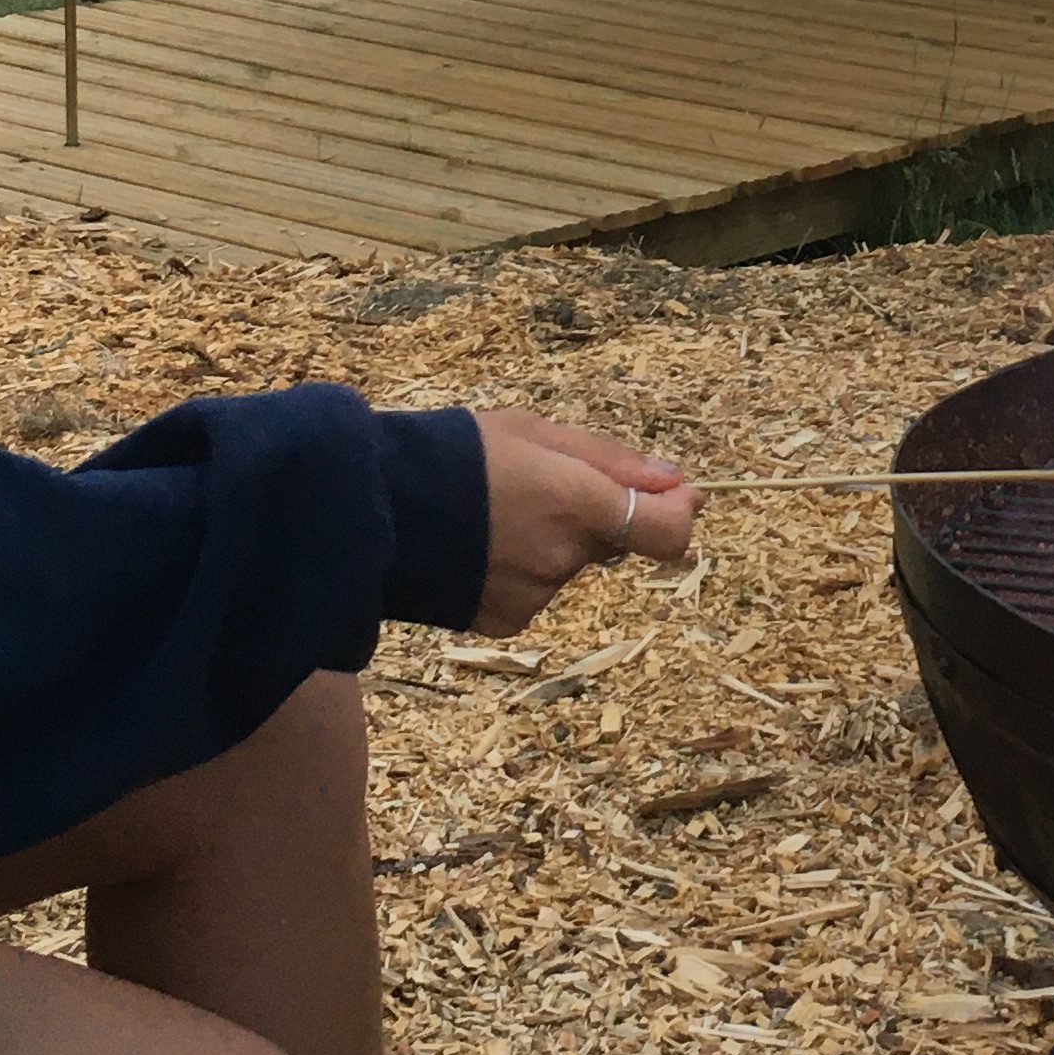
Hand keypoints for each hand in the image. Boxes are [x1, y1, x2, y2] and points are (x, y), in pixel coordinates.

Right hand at [471, 410, 696, 636]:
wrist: (372, 508)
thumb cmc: (456, 454)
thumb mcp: (536, 433)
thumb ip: (613, 461)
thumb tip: (676, 481)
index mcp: (579, 505)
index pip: (668, 534)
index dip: (681, 515)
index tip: (681, 495)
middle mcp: (564, 560)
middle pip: (612, 542)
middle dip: (596, 516)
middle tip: (543, 485)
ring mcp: (534, 597)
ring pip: (569, 565)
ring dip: (552, 541)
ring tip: (495, 512)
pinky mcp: (504, 622)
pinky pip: (535, 590)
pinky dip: (520, 569)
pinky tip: (480, 544)